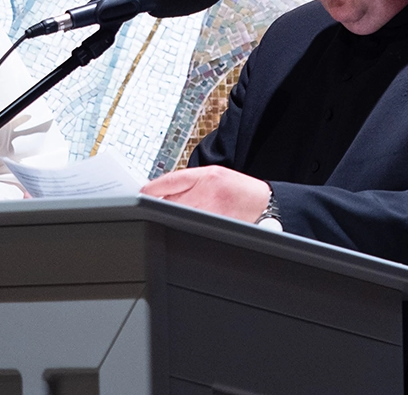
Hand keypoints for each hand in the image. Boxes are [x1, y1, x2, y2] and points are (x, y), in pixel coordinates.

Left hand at [139, 166, 271, 223]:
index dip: (152, 189)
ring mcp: (212, 211)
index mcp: (206, 176)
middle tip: (149, 211)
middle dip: (159, 206)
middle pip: (171, 201)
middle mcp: (208, 192)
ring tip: (168, 221)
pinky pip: (194, 230)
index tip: (141, 194)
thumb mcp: (215, 175)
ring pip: (180, 217)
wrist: (266, 204)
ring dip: (170, 219)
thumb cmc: (239, 189)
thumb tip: (161, 192)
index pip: (171, 180)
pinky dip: (185, 231)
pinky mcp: (218, 228)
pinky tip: (184, 231)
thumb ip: (189, 182)